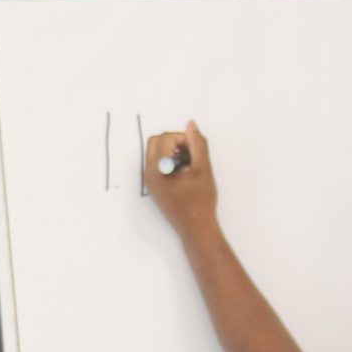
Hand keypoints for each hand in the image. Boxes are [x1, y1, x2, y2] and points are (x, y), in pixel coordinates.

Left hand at [144, 120, 217, 235]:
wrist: (195, 227)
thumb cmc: (200, 200)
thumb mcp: (203, 168)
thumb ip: (198, 144)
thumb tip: (191, 125)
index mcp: (157, 170)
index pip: (164, 138)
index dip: (182, 138)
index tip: (195, 150)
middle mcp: (148, 174)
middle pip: (155, 142)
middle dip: (174, 142)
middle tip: (191, 154)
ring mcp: (149, 181)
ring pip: (155, 152)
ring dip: (172, 151)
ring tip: (189, 164)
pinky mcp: (154, 186)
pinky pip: (157, 164)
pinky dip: (169, 161)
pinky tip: (184, 172)